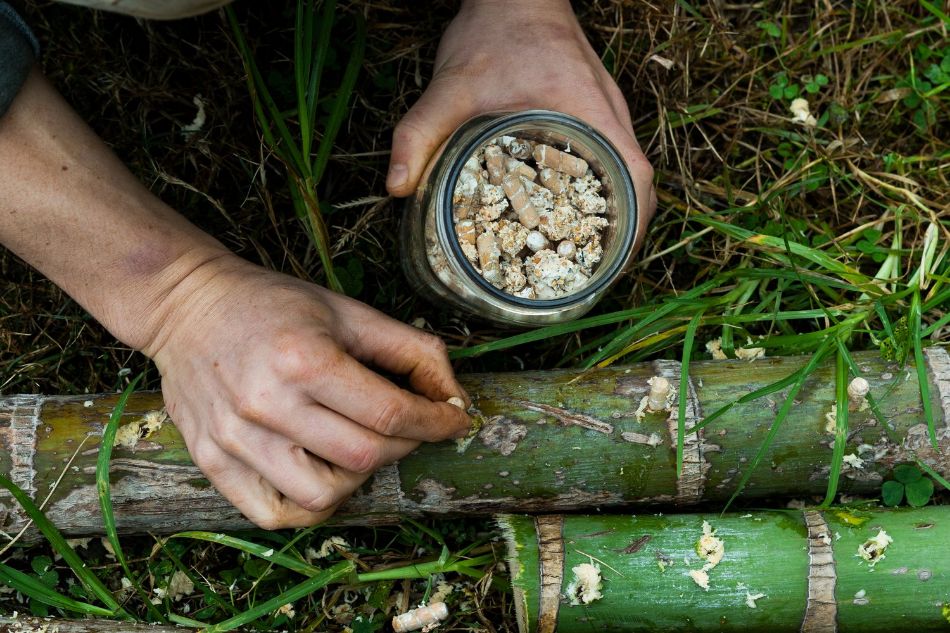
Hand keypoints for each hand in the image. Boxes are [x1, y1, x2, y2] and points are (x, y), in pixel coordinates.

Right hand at [142, 255, 470, 528]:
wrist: (187, 306)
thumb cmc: (273, 305)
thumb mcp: (348, 312)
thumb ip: (410, 350)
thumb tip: (454, 397)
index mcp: (304, 360)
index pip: (391, 414)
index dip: (436, 423)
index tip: (454, 420)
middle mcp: (267, 404)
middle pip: (363, 456)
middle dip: (405, 445)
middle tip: (408, 427)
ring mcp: (235, 439)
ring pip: (323, 496)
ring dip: (358, 478)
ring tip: (356, 447)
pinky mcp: (211, 460)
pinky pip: (273, 513)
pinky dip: (309, 506)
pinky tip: (320, 473)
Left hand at [386, 0, 655, 248]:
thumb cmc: (491, 32)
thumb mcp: (451, 86)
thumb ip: (420, 133)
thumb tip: (397, 188)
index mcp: (591, 111)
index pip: (637, 177)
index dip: (634, 226)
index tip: (611, 262)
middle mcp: (607, 115)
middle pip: (638, 187)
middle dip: (622, 236)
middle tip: (586, 274)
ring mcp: (604, 114)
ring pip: (626, 176)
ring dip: (614, 217)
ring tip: (578, 258)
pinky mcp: (591, 113)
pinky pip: (608, 161)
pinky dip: (599, 194)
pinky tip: (566, 215)